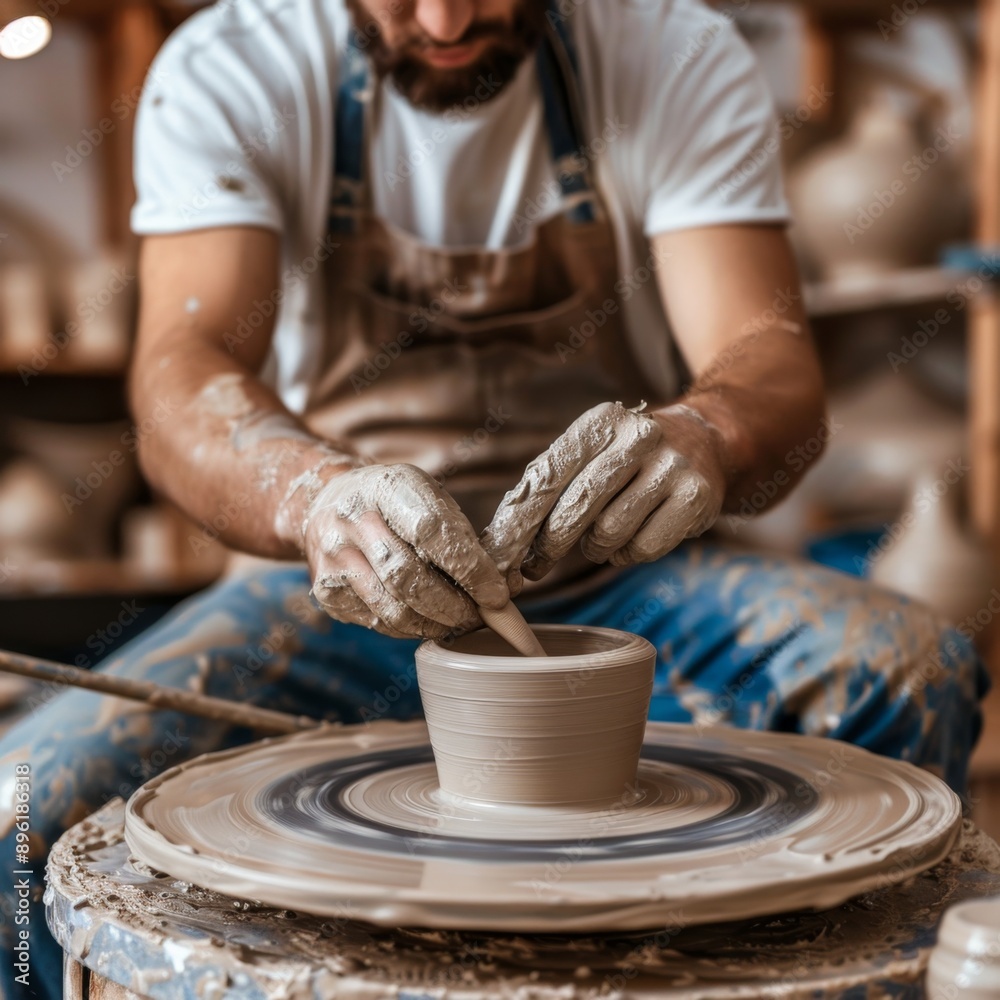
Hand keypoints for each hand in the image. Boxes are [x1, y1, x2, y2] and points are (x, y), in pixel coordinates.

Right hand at [283, 464, 509, 638]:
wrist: (327, 503)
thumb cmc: (396, 502)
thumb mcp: (429, 496)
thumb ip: (463, 537)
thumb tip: (506, 586)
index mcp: (387, 486)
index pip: (432, 533)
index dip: (470, 569)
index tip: (497, 594)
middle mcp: (353, 520)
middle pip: (409, 578)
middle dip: (455, 606)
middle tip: (480, 615)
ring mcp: (334, 559)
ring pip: (394, 609)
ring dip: (436, 624)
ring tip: (460, 621)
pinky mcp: (326, 592)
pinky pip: (379, 623)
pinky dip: (412, 628)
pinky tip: (429, 620)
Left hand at [481, 402, 726, 589]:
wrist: (704, 442)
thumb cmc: (626, 460)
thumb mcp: (589, 454)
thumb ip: (550, 488)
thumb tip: (504, 544)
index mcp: (600, 422)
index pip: (549, 476)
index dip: (521, 521)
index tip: (502, 555)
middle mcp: (637, 437)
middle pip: (576, 507)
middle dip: (550, 543)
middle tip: (537, 564)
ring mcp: (671, 465)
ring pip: (608, 533)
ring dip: (594, 547)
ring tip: (597, 539)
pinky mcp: (695, 496)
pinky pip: (642, 548)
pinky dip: (626, 555)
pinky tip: (628, 541)